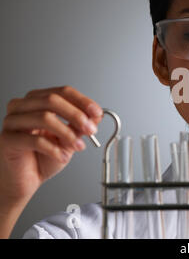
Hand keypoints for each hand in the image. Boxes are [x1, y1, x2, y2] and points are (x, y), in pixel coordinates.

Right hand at [0, 86, 102, 205]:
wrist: (25, 180)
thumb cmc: (42, 157)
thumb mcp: (69, 139)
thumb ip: (80, 125)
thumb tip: (96, 115)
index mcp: (38, 101)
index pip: (62, 92)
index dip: (82, 101)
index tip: (97, 113)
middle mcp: (23, 107)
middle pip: (52, 100)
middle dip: (76, 115)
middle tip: (90, 129)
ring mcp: (12, 121)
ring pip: (44, 117)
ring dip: (67, 133)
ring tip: (78, 146)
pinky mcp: (7, 139)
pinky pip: (34, 140)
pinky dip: (54, 149)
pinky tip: (62, 157)